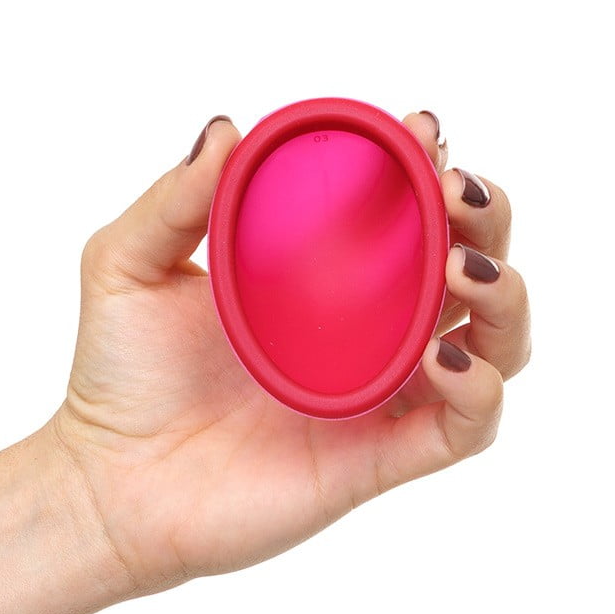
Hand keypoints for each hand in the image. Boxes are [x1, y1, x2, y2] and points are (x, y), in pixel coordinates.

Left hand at [49, 111, 530, 596]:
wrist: (109, 482)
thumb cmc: (116, 377)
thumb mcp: (127, 267)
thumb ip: (175, 199)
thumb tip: (227, 130)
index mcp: (315, 281)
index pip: (400, 215)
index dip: (427, 168)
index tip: (420, 132)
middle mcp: (360, 335)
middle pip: (468, 268)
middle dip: (485, 220)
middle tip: (455, 193)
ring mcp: (375, 397)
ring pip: (495, 344)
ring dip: (505, 296)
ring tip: (461, 268)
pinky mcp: (377, 460)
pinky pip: (465, 426)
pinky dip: (479, 389)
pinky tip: (442, 356)